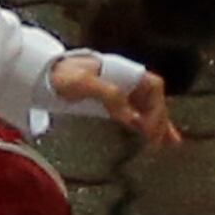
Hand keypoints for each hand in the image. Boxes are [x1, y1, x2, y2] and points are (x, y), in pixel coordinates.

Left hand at [50, 51, 181, 146]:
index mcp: (124, 71)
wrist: (44, 74)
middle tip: (159, 142)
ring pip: (148, 107)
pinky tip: (150, 136)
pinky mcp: (112, 101)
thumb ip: (109, 96)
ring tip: (170, 142)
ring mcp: (120, 90)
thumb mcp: (84, 83)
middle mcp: (126, 80)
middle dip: (160, 119)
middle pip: (153, 98)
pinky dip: (146, 124)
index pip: (153, 87)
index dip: (156, 106)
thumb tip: (131, 117)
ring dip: (159, 123)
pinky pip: (135, 112)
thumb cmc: (64, 75)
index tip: (148, 127)